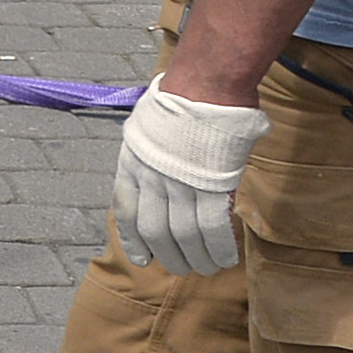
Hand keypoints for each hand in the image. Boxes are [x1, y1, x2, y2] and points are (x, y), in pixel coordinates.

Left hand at [109, 82, 265, 275]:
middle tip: (181, 268)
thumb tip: (164, 166)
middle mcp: (151, 178)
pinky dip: (219, 247)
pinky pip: (212, 228)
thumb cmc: (185, 96)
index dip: (132, 238)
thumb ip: (153, 152)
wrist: (204, 83)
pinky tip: (226, 259)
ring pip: (183, 235)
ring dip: (196, 257)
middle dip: (168, 255)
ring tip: (207, 268)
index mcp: (132, 162)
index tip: (140, 258)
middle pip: (155, 230)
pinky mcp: (209, 186)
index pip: (126, 210)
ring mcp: (179, 184)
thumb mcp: (150, 124)